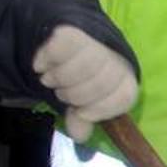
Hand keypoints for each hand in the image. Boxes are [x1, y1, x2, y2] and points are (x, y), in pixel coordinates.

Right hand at [32, 25, 137, 141]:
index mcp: (126, 78)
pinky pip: (58, 49)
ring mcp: (96, 42)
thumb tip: (79, 136)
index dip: (99, 109)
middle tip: (61, 92)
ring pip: (79, 68)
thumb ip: (82, 118)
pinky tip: (40, 66)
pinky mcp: (71, 31)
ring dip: (58, 79)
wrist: (64, 38)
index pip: (122, 98)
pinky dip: (44, 61)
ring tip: (50, 79)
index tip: (81, 112)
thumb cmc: (80, 76)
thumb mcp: (84, 100)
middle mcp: (116, 58)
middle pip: (99, 85)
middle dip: (74, 95)